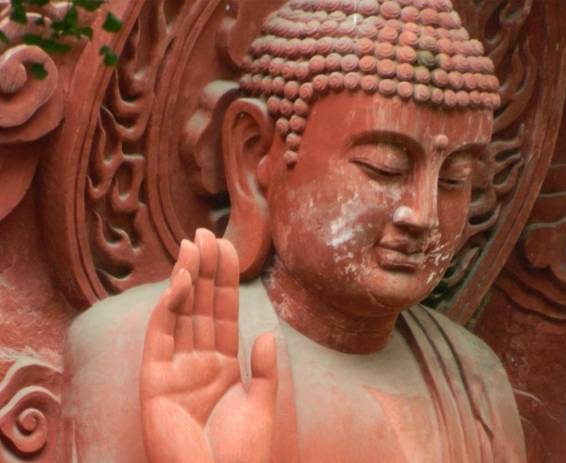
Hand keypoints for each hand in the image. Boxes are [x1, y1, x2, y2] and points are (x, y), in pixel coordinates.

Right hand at [140, 229, 277, 462]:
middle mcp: (196, 361)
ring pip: (180, 314)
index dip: (224, 280)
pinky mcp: (154, 381)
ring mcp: (174, 369)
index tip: (228, 246)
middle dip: (203, 269)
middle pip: (199, 305)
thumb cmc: (241, 455)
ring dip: (184, 279)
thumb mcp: (261, 406)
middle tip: (205, 232)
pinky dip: (167, 308)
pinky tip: (179, 282)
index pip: (222, 311)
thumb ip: (264, 370)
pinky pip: (160, 337)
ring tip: (192, 245)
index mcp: (222, 364)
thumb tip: (268, 333)